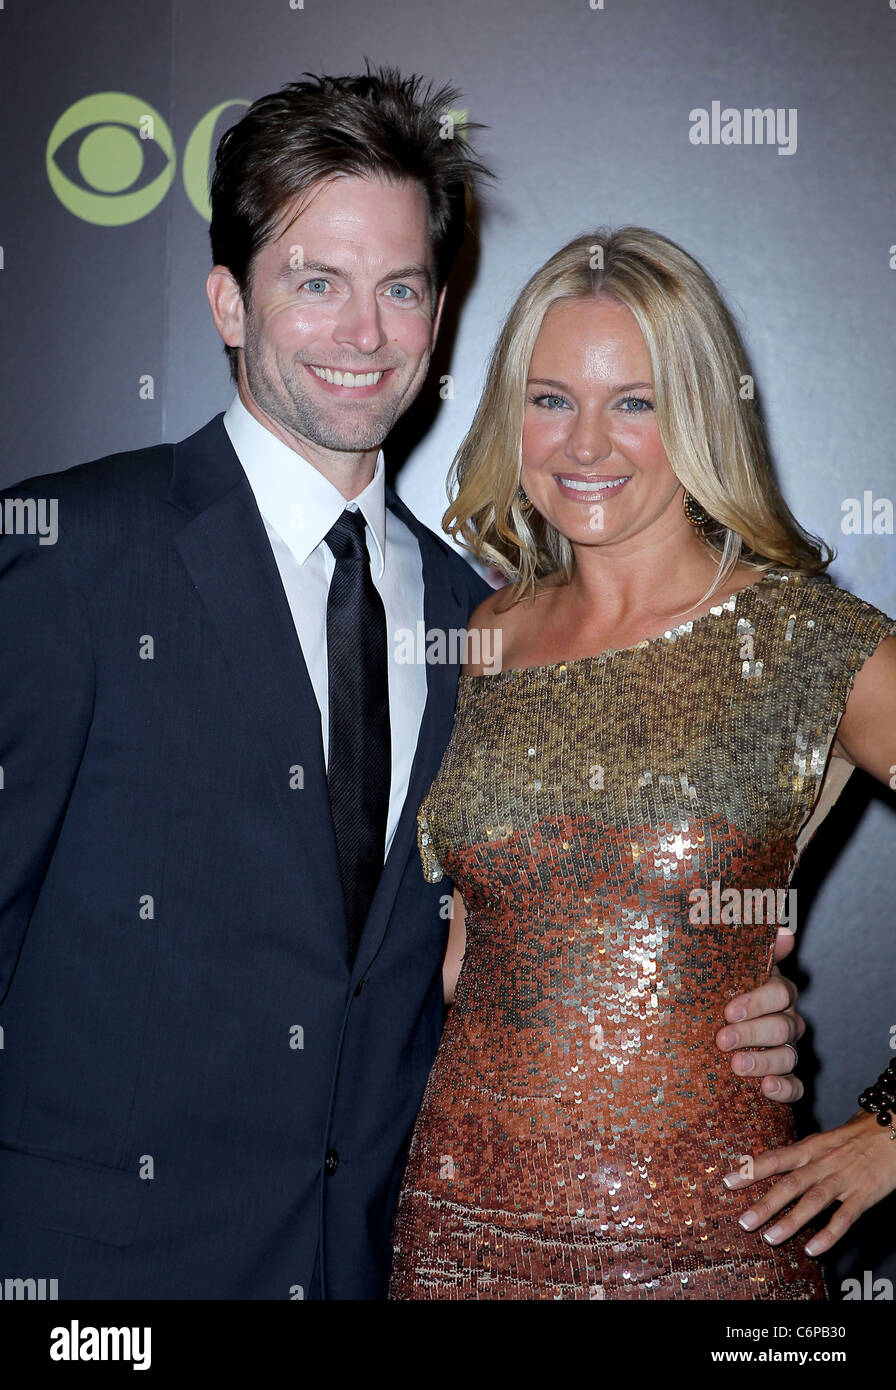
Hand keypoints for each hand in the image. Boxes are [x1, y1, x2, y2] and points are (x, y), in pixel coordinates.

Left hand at [715, 938, 804, 1101]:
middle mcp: (785, 1019)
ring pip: (788, 1057)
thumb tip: (784, 931)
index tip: (729, 1011)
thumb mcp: (722, 969)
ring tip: (737, 1066)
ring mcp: (786, 1050)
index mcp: (774, 991)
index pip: (779, 993)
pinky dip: (784, 1089)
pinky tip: (766, 1088)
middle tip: (723, 1040)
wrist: (699, 1029)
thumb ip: (748, 949)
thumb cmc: (712, 993)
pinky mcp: (782, 1078)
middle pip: (783, 1027)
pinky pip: (796, 1087)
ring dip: (764, 1062)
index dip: (757, 1002)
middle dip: (752, 1033)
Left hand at [722, 1110, 895, 1254]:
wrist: (895, 1128)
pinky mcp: (865, 1193)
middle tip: (744, 1222)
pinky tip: (814, 1249)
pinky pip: (845, 1216)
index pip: (776, 1158)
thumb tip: (776, 1163)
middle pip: (790, 1183)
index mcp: (812, 1147)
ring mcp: (844, 1178)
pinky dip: (829, 1234)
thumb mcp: (826, 1138)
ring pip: (813, 1201)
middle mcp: (824, 1162)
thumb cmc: (859, 1134)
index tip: (726, 1181)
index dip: (751, 1169)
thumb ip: (804, 1153)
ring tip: (770, 1239)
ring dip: (791, 1221)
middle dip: (765, 1203)